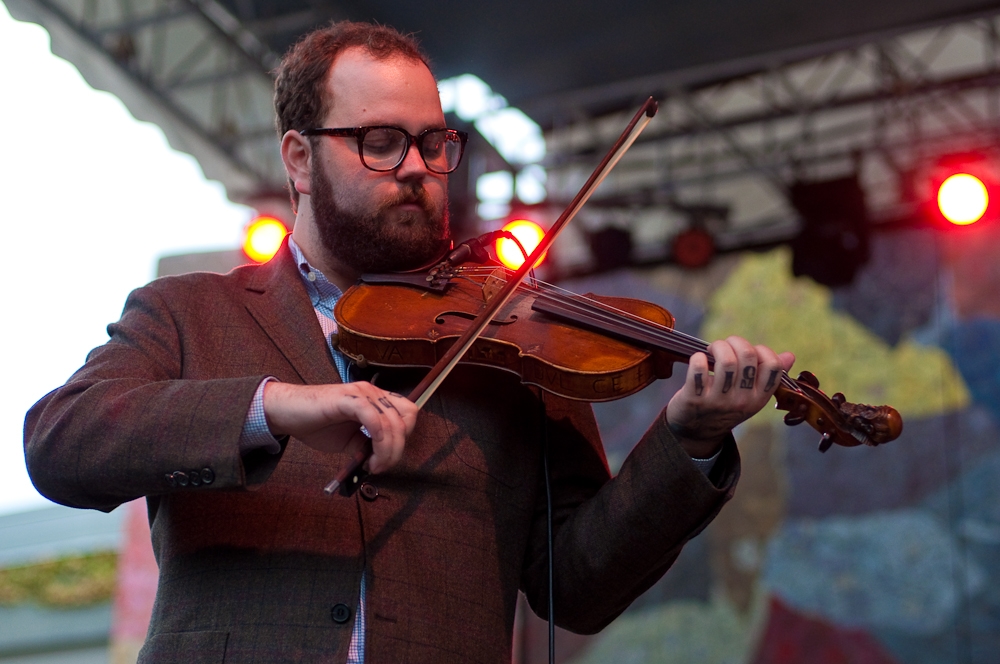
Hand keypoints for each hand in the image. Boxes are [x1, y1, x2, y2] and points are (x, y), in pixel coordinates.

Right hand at [262, 381, 417, 473]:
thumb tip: (380, 461)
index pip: (408, 413)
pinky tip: (368, 456)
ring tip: (372, 466)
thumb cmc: (316, 424)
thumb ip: (367, 447)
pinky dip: (377, 441)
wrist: (287, 413)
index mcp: (376, 399)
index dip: (404, 437)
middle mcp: (373, 392)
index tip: (388, 457)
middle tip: (380, 467)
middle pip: (405, 420)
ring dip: (387, 451)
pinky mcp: (348, 399)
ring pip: (392, 422)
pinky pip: (373, 418)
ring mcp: (362, 393)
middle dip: (397, 450)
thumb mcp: (349, 441)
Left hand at [666, 336, 794, 458]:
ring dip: (718, 347)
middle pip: (748, 356)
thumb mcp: (751, 395)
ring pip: (726, 362)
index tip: (749, 351)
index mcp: (759, 397)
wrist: (698, 431)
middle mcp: (742, 400)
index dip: (762, 350)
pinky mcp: (695, 399)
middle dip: (736, 342)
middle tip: (725, 346)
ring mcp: (719, 401)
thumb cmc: (726, 405)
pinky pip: (698, 371)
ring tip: (712, 350)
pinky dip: (697, 358)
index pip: (773, 366)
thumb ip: (769, 375)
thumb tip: (790, 356)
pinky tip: (698, 359)